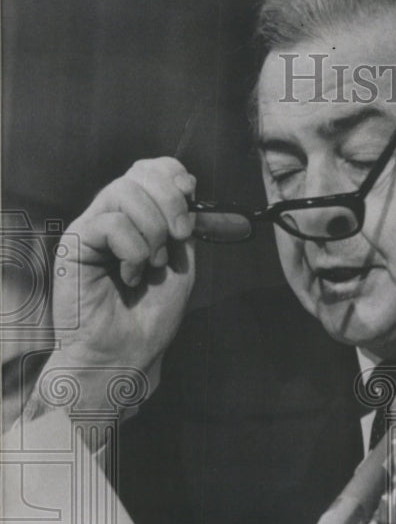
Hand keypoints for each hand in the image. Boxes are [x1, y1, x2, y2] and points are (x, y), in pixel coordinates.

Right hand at [51, 157, 196, 374]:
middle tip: (179, 238)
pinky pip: (111, 222)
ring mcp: (91, 228)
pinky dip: (133, 251)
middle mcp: (111, 216)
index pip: (149, 169)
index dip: (172, 173)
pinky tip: (130, 275)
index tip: (192, 195)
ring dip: (153, 231)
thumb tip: (187, 187)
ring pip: (125, 192)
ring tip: (151, 265)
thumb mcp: (182, 265)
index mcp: (137, 217)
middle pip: (139, 173)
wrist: (127, 354)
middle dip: (171, 202)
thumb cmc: (150, 317)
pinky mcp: (75, 244)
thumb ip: (183, 226)